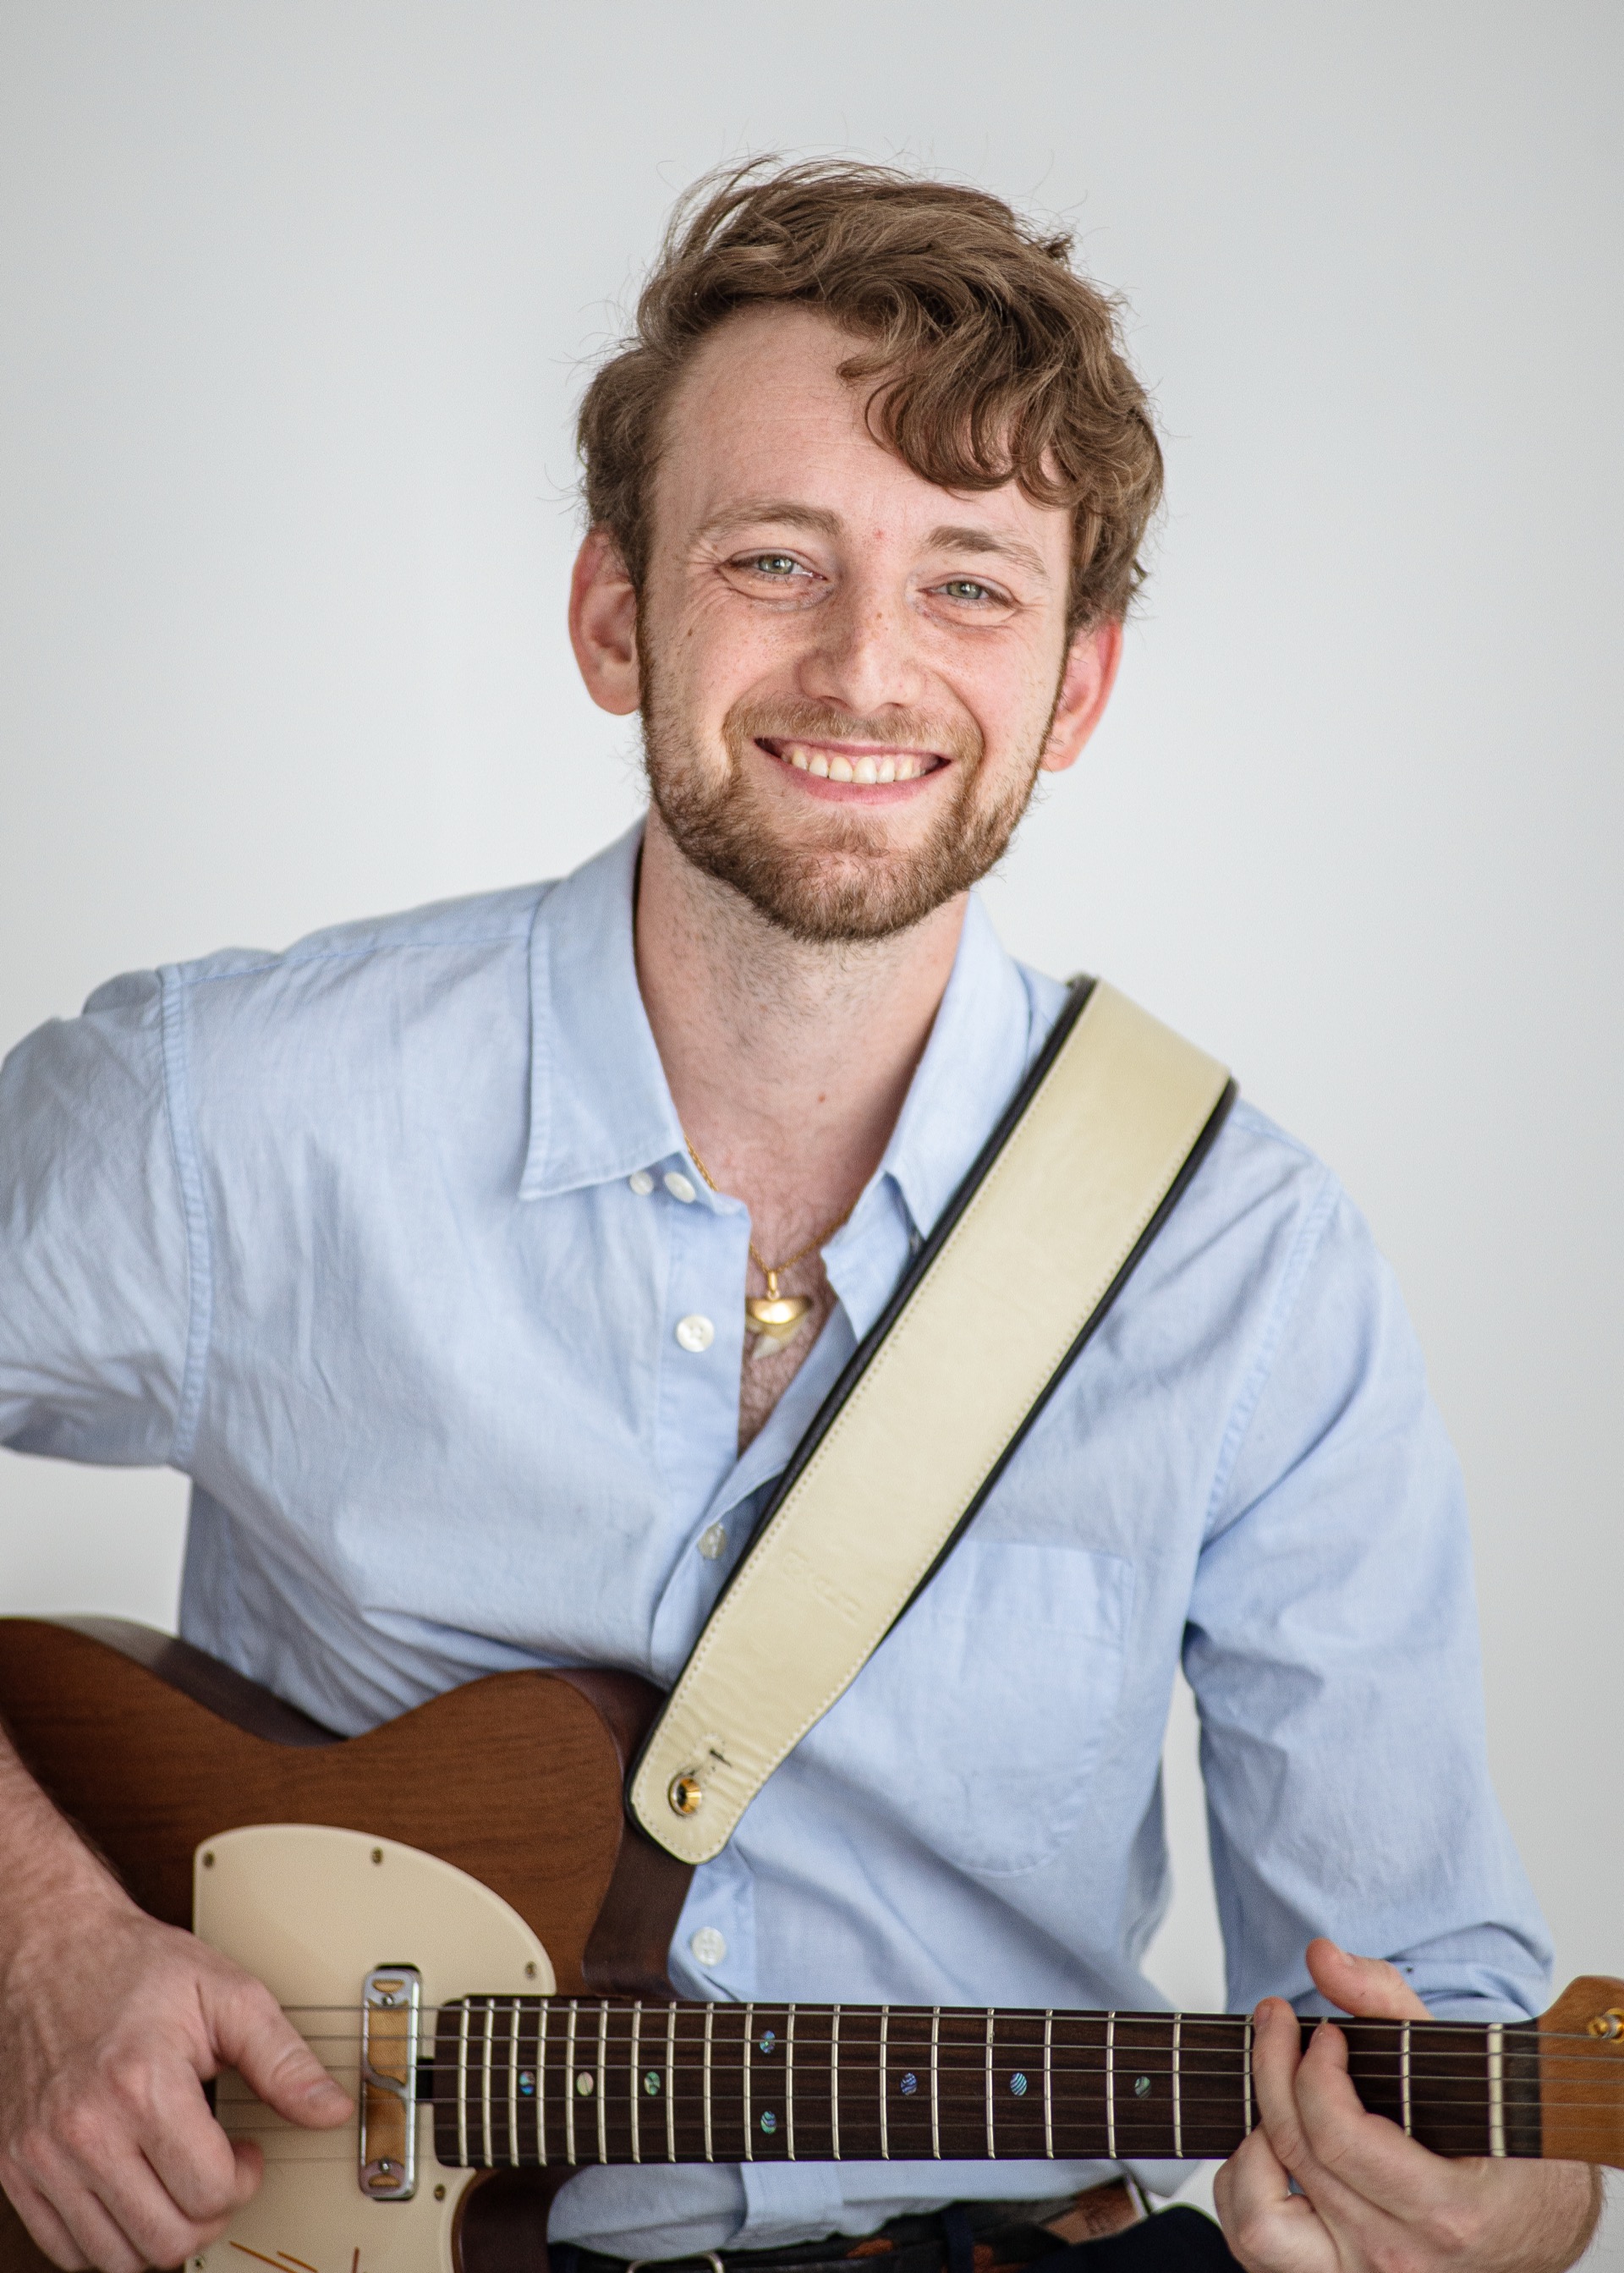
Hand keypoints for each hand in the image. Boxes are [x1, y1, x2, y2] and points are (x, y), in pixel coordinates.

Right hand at [0, 1854, 350, 2272]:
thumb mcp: (228, 1993)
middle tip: (217, 2171)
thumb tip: (331, 2109)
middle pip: (166, 2238)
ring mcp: (41, 2154)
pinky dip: (109, 2239)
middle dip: (210, 2213)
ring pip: (116, 2258)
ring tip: (176, 2179)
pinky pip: (69, 2250)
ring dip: (161, 2231)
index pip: (209, 2192)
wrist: (54, 1949)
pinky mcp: (16, 2168)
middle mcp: (83, 2128)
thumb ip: (283, 2058)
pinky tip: (133, 2191)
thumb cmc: (138, 1968)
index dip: (246, 2179)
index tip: (246, 2151)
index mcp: (140, 2083)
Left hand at [1215, 1940, 1599, 2272]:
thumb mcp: (1470, 2066)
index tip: (1326, 2032)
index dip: (1313, 2069)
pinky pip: (1257, 2247)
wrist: (1536, 2224)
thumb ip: (1389, 2001)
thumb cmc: (1506, 2149)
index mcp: (1443, 2211)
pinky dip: (1246, 2188)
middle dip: (1272, 2069)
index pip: (1337, 2137)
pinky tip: (1268, 2141)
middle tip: (1279, 2022)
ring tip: (1274, 2098)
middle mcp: (1397, 2256)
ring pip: (1259, 2224)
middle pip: (1296, 2156)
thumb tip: (1322, 1956)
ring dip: (1250, 2146)